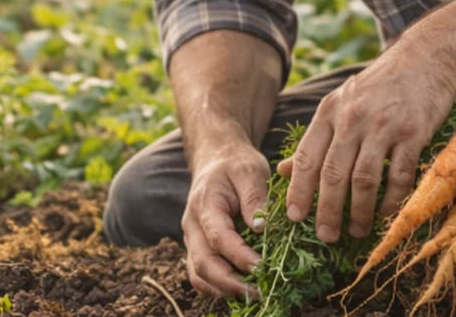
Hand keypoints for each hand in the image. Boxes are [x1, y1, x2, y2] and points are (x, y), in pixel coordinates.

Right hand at [181, 139, 270, 298]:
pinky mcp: (199, 248)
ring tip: (254, 295)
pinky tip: (243, 289)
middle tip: (261, 293)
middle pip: (203, 263)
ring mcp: (193, 240)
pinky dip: (220, 288)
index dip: (239, 256)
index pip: (218, 237)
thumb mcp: (249, 170)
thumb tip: (261, 229)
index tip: (263, 267)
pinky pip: (202, 276)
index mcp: (204, 204)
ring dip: (224, 290)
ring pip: (199, 275)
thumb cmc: (235, 164)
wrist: (216, 159)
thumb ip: (255, 197)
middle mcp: (193, 226)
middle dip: (231, 283)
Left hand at [278, 46, 455, 242]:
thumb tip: (283, 172)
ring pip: (364, 179)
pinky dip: (391, 200)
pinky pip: (399, 176)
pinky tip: (385, 213)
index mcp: (329, 111)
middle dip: (326, 210)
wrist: (425, 58)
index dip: (298, 190)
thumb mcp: (339, 104)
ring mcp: (384, 125)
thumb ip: (314, 139)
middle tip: (325, 236)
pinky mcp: (413, 132)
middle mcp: (352, 118)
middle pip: (333, 173)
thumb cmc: (379, 87)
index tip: (294, 218)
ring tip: (356, 231)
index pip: (306, 157)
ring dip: (359, 212)